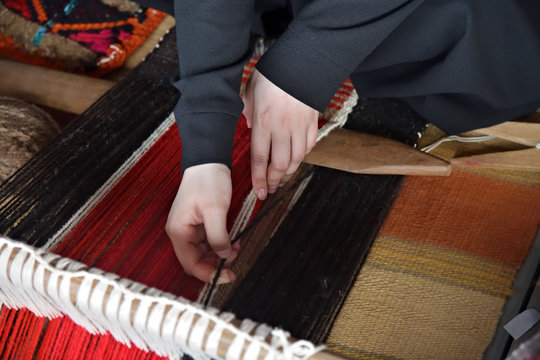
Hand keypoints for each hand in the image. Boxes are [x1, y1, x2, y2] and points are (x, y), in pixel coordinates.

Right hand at [166, 163, 237, 282]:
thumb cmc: (207, 181)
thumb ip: (218, 236)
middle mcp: (180, 232)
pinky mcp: (198, 223)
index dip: (208, 274)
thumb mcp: (215, 210)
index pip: (190, 264)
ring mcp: (189, 228)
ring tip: (236, 249)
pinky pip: (207, 242)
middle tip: (235, 262)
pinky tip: (233, 241)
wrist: (208, 161)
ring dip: (219, 255)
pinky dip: (220, 244)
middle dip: (216, 264)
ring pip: (203, 252)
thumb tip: (224, 256)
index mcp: (178, 231)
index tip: (226, 276)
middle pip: (196, 260)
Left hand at [243, 69, 317, 199]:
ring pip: (296, 159)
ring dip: (288, 174)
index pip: (260, 157)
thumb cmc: (272, 75)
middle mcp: (282, 128)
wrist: (300, 62)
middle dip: (273, 181)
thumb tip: (248, 126)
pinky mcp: (312, 122)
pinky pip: (308, 146)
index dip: (259, 178)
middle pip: (279, 164)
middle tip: (269, 190)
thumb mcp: (251, 90)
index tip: (258, 192)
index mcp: (264, 121)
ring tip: (280, 180)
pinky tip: (295, 161)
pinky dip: (302, 157)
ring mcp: (299, 126)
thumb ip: (247, 110)